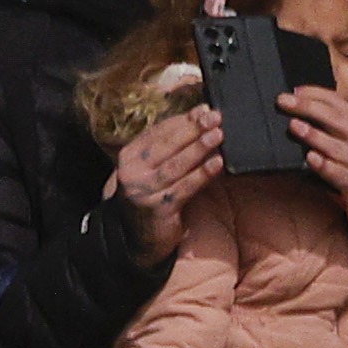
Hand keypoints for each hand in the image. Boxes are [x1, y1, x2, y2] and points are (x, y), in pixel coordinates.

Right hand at [108, 106, 218, 262]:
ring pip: (175, 165)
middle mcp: (133, 172)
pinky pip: (185, 189)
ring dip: (199, 148)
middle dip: (192, 129)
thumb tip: (199, 116)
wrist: (134, 238)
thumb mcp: (149, 169)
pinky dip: (202, 175)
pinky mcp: (159, 210)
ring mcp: (144, 192)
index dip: (182, 120)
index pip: (157, 133)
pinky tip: (216, 164)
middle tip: (214, 117)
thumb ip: (168, 146)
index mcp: (129, 157)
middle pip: (166, 146)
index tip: (203, 110)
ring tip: (218, 135)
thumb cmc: (149, 196)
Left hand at [282, 82, 347, 242]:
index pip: (339, 104)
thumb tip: (298, 112)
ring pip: (338, 147)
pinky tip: (311, 158)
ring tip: (294, 125)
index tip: (294, 90)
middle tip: (285, 101)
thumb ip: (331, 129)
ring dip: (315, 135)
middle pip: (336, 119)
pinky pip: (340, 175)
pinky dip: (325, 166)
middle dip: (309, 108)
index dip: (316, 94)